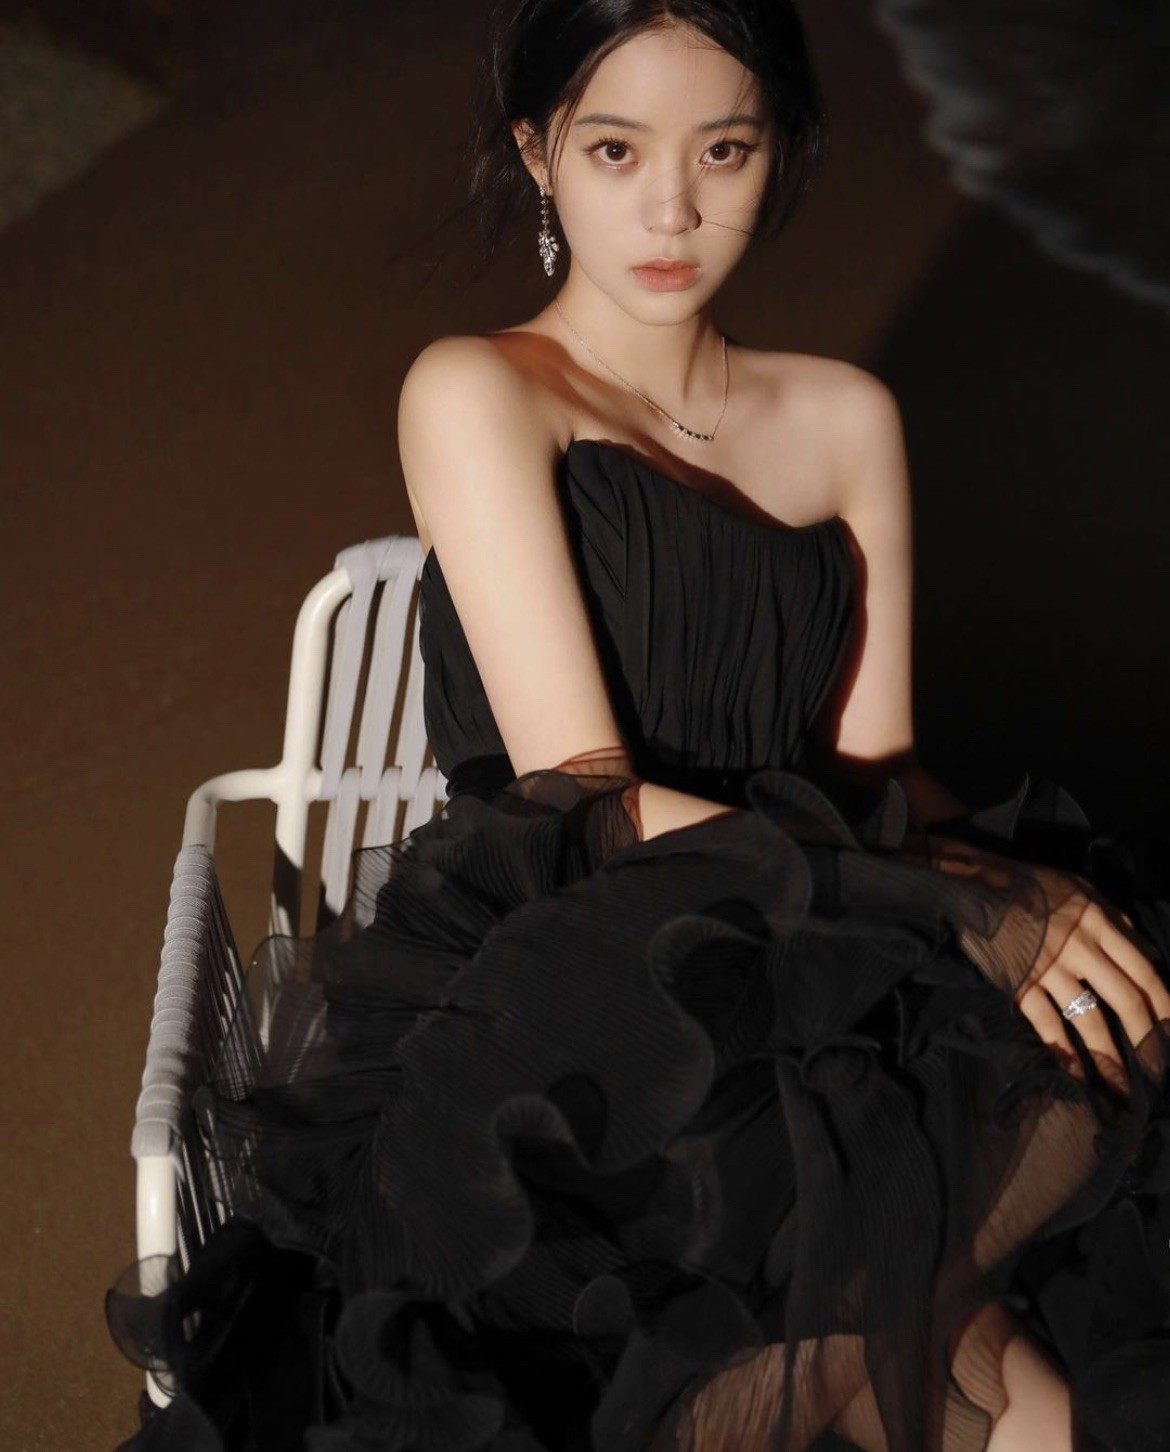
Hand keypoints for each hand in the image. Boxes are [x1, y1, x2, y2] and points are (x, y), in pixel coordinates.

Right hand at [1007, 861, 1169, 1093]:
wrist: (975, 883)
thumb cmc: (1032, 887)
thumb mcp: (1082, 891)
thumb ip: (1118, 921)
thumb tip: (1151, 955)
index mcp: (1098, 922)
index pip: (1143, 971)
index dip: (1164, 1006)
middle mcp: (1078, 946)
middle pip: (1125, 999)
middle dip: (1146, 1040)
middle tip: (1157, 1071)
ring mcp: (1047, 967)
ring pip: (1088, 1019)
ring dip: (1109, 1058)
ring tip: (1123, 1088)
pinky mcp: (1018, 982)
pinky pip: (1045, 1023)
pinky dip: (1062, 1053)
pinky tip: (1076, 1077)